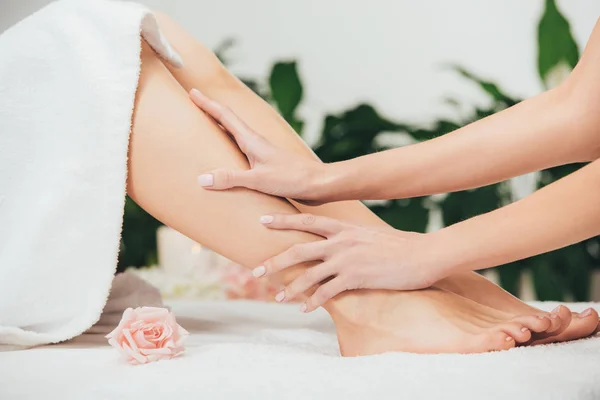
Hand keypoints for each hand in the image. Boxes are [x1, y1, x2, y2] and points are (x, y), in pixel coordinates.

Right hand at [190, 88, 328, 204]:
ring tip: (206, 127)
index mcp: (252, 141)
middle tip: (194, 104)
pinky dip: (230, 146)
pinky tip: (229, 156)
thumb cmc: (291, 179)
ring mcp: (262, 153)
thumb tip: (202, 179)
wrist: (318, 184)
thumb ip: (230, 179)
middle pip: (228, 122)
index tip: (192, 92)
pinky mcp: (267, 164)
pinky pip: (242, 151)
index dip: (207, 104)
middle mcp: (256, 143)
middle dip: (210, 111)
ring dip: (220, 128)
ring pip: (236, 135)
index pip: (225, 117)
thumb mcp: (258, 180)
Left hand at [253, 213, 447, 311]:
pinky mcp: (355, 277)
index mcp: (343, 227)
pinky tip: (304, 309)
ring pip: (309, 274)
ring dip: (291, 287)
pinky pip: (327, 292)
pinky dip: (313, 301)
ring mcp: (347, 259)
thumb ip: (350, 237)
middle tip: (255, 270)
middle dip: (274, 261)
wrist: (423, 254)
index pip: (306, 221)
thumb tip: (338, 241)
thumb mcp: (369, 234)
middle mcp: (341, 241)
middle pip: (298, 249)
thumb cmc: (399, 245)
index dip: (282, 220)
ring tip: (278, 296)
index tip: (261, 220)